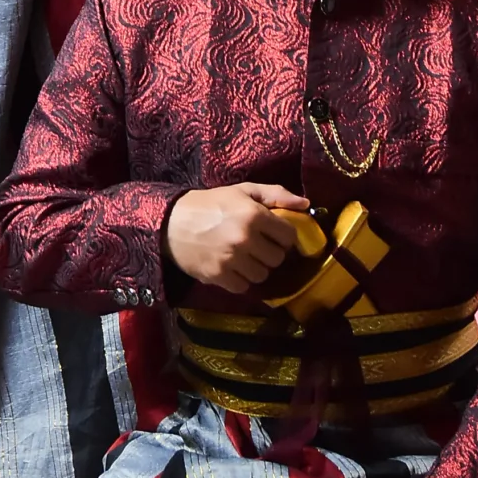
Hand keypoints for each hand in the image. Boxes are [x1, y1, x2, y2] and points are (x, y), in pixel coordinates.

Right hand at [165, 182, 308, 292]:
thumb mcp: (242, 191)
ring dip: (256, 267)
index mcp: (254, 214)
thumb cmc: (210, 204)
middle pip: (278, 258)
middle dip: (270, 252)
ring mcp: (232, 259)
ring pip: (263, 275)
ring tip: (243, 256)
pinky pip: (244, 286)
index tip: (274, 235)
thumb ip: (276, 195)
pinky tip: (231, 266)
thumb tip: (307, 204)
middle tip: (257, 245)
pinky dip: (240, 279)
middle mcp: (245, 238)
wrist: (171, 223)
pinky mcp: (219, 276)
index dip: (284, 236)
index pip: (289, 236)